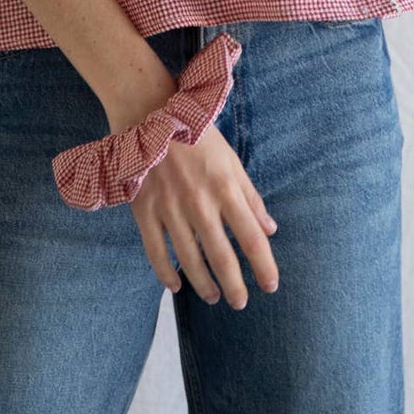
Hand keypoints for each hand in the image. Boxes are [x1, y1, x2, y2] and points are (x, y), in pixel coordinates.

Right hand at [128, 124, 279, 308]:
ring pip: (189, 258)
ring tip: (214, 297)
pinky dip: (165, 272)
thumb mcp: (230, 158)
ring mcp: (169, 207)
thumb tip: (269, 228)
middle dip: (234, 285)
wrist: (148, 110)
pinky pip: (155, 250)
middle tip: (240, 303)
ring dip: (204, 283)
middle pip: (221, 255)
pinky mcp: (143, 208)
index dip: (263, 265)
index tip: (270, 285)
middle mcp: (198, 201)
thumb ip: (250, 196)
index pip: (251, 236)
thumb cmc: (196, 133)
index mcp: (225, 187)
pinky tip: (176, 286)